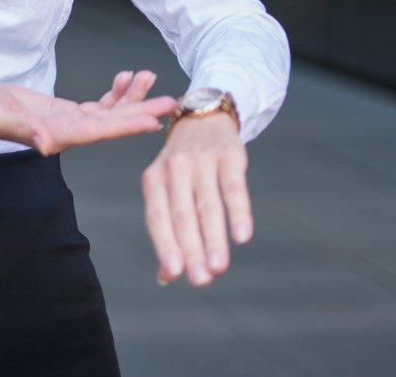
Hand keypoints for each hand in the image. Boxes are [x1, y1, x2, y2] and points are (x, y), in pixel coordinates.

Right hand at [0, 71, 176, 154]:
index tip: (152, 121)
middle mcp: (71, 132)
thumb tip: (47, 146)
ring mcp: (71, 122)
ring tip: (150, 77)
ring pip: (110, 111)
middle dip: (142, 110)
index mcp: (59, 135)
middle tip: (172, 101)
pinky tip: (126, 78)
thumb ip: (23, 131)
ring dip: (131, 97)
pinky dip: (114, 92)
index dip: (126, 125)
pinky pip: (98, 104)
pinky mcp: (67, 112)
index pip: (99, 131)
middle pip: (113, 122)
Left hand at [142, 112, 249, 287]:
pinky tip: (242, 236)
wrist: (203, 115)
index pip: (158, 218)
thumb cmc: (183, 165)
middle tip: (201, 280)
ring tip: (219, 267)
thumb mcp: (167, 188)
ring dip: (214, 238)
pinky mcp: (228, 155)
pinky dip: (238, 212)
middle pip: (182, 215)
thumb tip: (166, 278)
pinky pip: (234, 188)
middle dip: (191, 249)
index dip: (166, 245)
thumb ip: (168, 231)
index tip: (174, 274)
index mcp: (154, 179)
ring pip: (208, 205)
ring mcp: (201, 160)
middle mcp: (174, 168)